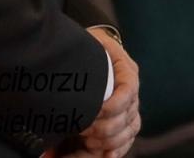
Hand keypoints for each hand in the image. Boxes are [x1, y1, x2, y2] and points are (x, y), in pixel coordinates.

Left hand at [77, 28, 139, 157]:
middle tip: (80, 129)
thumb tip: (61, 70)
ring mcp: (129, 109)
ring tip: (85, 141)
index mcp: (125, 70)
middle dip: (103, 128)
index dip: (113, 106)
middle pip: (128, 116)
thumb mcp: (84, 46)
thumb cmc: (83, 49)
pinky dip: (116, 151)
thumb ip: (80, 57)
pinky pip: (126, 141)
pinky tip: (105, 156)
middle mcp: (131, 91)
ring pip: (128, 132)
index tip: (92, 113)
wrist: (88, 52)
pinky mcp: (123, 124)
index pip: (128, 90)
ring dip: (107, 141)